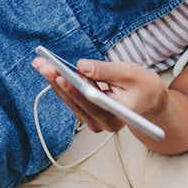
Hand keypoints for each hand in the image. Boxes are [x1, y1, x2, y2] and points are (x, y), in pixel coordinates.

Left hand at [32, 56, 167, 133]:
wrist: (145, 94)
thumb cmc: (140, 83)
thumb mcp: (127, 72)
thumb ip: (104, 70)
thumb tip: (81, 66)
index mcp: (118, 117)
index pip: (93, 104)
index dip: (76, 91)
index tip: (62, 77)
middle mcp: (103, 123)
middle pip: (76, 102)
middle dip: (59, 81)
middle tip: (45, 65)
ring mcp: (92, 120)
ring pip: (69, 100)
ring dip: (54, 81)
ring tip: (41, 63)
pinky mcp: (85, 113)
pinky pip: (69, 98)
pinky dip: (59, 82)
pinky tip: (49, 69)